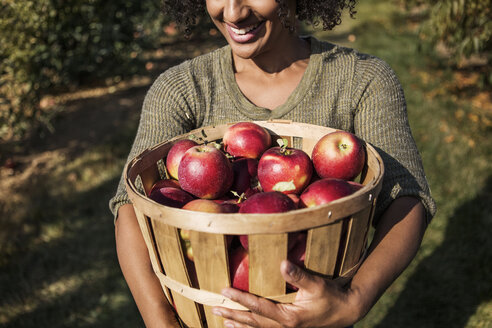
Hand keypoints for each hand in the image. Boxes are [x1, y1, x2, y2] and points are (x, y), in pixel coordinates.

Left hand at [212, 260, 361, 327]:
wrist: (347, 311)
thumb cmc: (332, 297)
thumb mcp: (318, 285)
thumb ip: (300, 276)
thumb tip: (283, 263)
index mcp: (289, 317)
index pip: (259, 307)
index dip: (241, 298)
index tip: (225, 291)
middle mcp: (285, 327)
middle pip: (253, 322)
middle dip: (233, 315)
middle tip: (215, 308)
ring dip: (240, 324)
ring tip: (224, 320)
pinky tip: (244, 326)